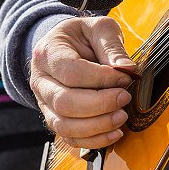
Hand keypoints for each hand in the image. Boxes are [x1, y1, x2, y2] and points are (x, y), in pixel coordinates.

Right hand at [30, 16, 135, 147]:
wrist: (65, 47)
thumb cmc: (83, 37)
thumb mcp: (99, 29)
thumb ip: (112, 47)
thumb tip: (128, 70)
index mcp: (48, 53)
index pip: (71, 72)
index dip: (101, 79)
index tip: (125, 78)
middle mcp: (40, 81)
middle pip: (65, 103)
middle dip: (100, 104)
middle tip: (125, 97)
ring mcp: (45, 103)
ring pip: (65, 125)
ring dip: (98, 125)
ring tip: (122, 117)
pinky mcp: (55, 119)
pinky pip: (70, 138)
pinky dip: (94, 140)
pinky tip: (115, 133)